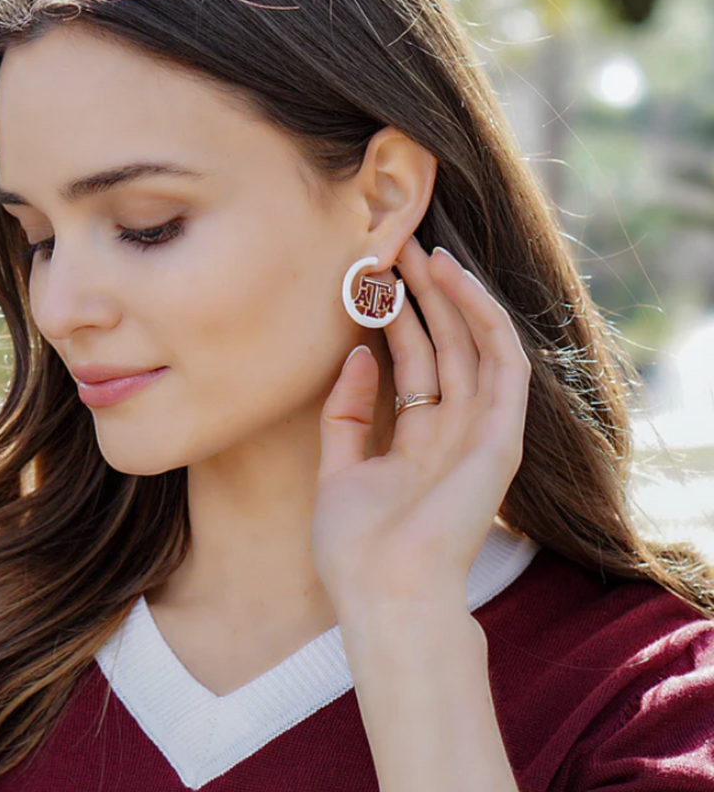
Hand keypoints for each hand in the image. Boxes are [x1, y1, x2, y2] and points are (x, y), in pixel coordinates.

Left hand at [311, 237, 531, 614]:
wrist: (383, 593)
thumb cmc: (356, 547)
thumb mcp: (337, 470)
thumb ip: (347, 414)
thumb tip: (356, 356)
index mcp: (419, 440)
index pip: (414, 365)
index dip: (396, 320)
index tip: (374, 278)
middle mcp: (455, 431)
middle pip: (444, 347)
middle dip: (423, 297)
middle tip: (398, 247)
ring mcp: (482, 431)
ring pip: (475, 346)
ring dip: (454, 297)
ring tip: (424, 251)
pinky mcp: (502, 435)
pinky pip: (502, 364)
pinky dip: (484, 319)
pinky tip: (458, 281)